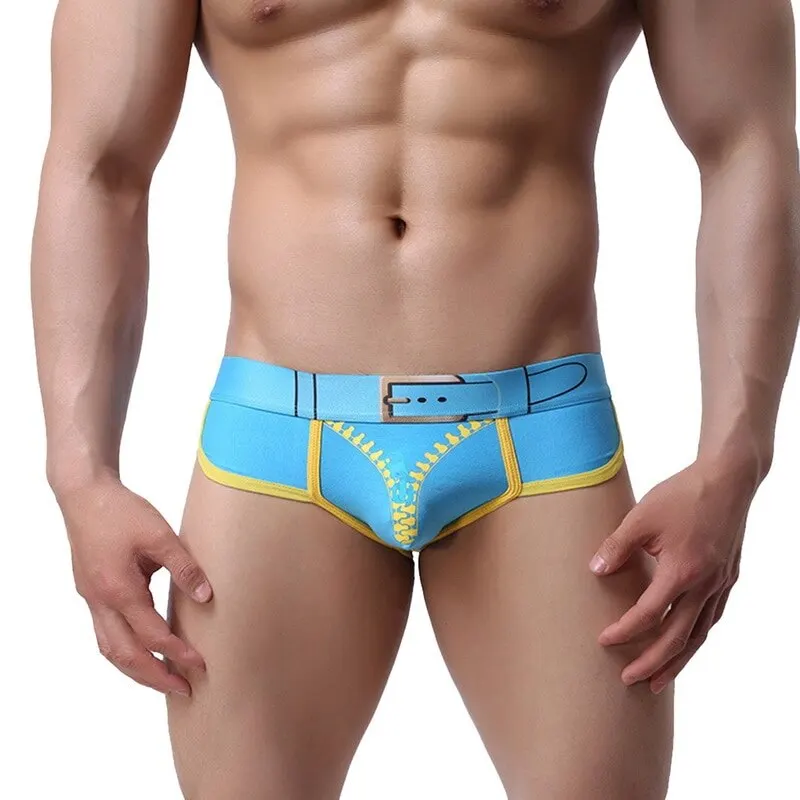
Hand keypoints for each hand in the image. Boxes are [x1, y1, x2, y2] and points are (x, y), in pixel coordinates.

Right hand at [57, 475, 211, 696]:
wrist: (84, 494)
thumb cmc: (121, 511)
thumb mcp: (160, 535)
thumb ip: (184, 568)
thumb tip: (207, 597)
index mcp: (119, 590)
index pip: (152, 635)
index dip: (177, 653)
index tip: (201, 664)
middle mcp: (100, 601)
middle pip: (125, 656)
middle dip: (154, 677)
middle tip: (184, 690)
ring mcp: (91, 598)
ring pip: (110, 649)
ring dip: (136, 668)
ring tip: (163, 679)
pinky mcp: (91, 591)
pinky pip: (105, 632)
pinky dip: (124, 649)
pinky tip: (142, 648)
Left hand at [589, 459, 753, 693]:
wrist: (728, 479)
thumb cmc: (683, 495)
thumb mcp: (641, 517)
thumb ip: (617, 547)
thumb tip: (595, 570)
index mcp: (682, 572)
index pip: (649, 614)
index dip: (625, 630)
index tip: (604, 640)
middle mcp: (705, 585)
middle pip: (677, 638)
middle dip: (652, 662)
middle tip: (628, 680)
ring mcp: (721, 584)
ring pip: (699, 634)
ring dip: (678, 660)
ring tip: (658, 680)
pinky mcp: (728, 577)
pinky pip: (712, 618)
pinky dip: (697, 636)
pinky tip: (686, 642)